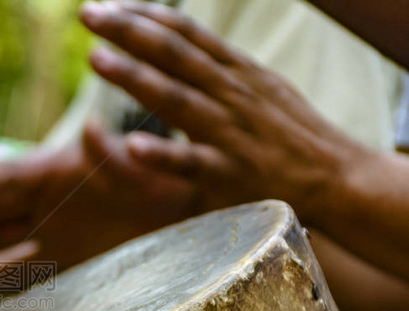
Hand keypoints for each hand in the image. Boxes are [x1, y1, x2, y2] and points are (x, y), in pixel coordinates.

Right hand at [0, 122, 197, 285]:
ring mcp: (48, 228)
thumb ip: (112, 153)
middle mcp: (43, 200)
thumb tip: (92, 129)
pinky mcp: (61, 255)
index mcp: (55, 172)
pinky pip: (20, 266)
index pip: (6, 180)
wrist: (178, 207)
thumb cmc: (160, 178)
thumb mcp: (140, 164)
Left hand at [79, 1, 368, 222]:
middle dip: (129, 31)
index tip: (109, 4)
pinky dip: (163, 154)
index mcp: (235, 72)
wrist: (336, 178)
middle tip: (89, 14)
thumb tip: (184, 41)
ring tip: (95, 59)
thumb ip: (219, 68)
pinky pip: (192, 162)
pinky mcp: (229, 172)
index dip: (147, 15)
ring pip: (176, 97)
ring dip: (134, 76)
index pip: (186, 33)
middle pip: (173, 53)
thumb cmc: (290, 134)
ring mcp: (229, 131)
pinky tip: (133, 146)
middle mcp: (230, 93)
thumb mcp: (260, 86)